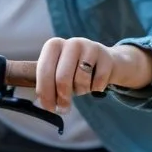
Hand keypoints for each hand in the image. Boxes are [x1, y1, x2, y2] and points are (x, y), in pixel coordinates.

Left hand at [35, 37, 151, 111]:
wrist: (105, 62)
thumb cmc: (75, 70)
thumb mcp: (57, 71)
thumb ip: (48, 84)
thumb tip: (45, 104)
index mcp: (53, 45)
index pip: (44, 71)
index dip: (45, 93)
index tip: (49, 108)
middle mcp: (71, 43)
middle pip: (62, 78)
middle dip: (62, 97)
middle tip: (64, 107)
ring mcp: (90, 47)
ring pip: (81, 80)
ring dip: (81, 90)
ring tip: (81, 87)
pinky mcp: (107, 56)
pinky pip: (98, 82)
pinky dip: (96, 88)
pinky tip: (95, 82)